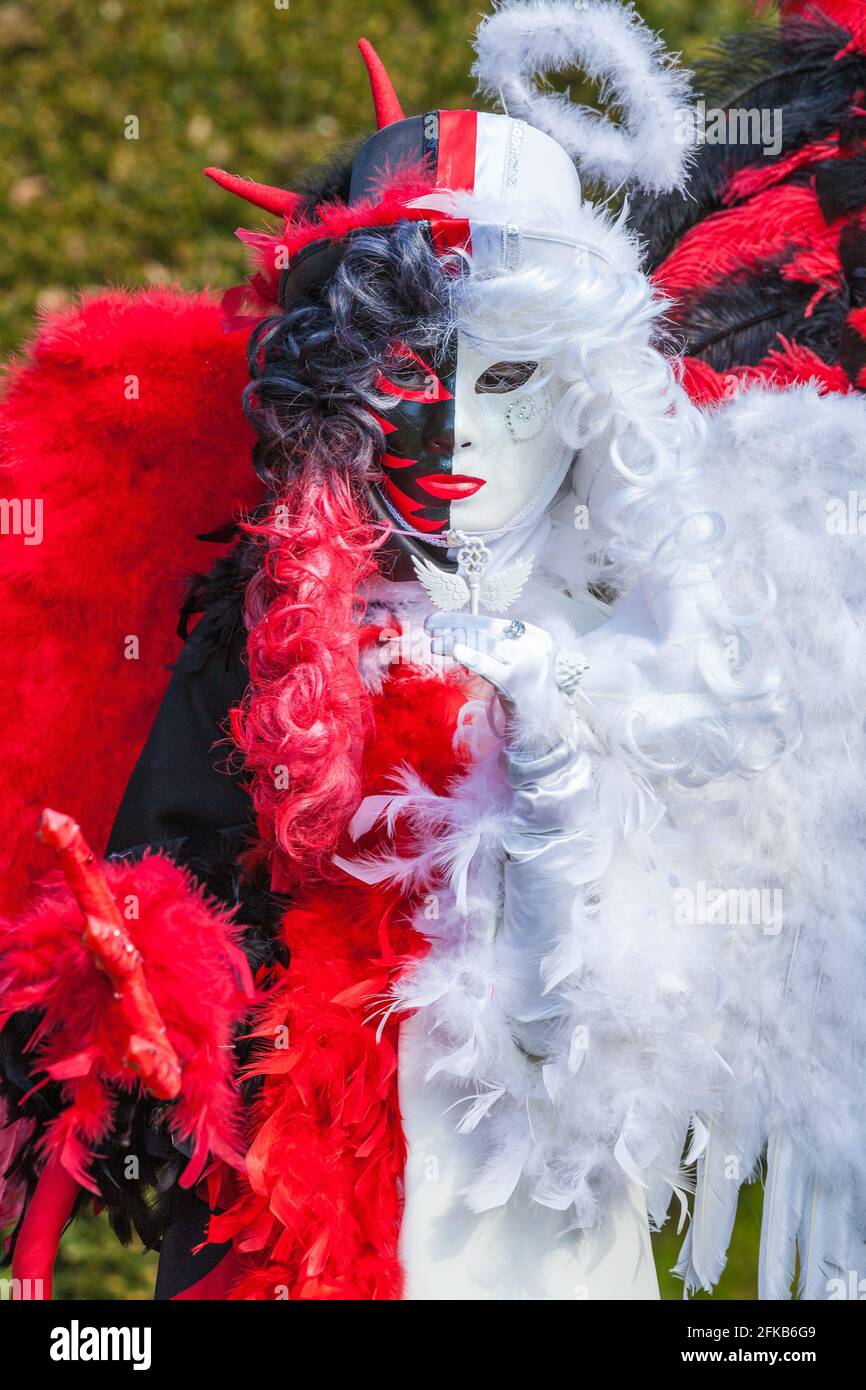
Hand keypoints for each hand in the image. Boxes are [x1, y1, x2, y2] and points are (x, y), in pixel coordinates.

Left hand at [425, 612, 582, 741]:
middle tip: (430, 625)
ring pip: (484, 645)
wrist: (542, 723)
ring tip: (434, 644)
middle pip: (488, 631)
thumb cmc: (525, 690)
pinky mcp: (515, 682)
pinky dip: (470, 656)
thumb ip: (499, 644)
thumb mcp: (519, 661)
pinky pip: (488, 665)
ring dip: (455, 642)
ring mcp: (526, 664)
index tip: (440, 619)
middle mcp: (534, 647)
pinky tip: (454, 651)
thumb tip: (457, 628)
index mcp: (537, 636)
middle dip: (455, 626)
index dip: (465, 618)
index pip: (495, 623)